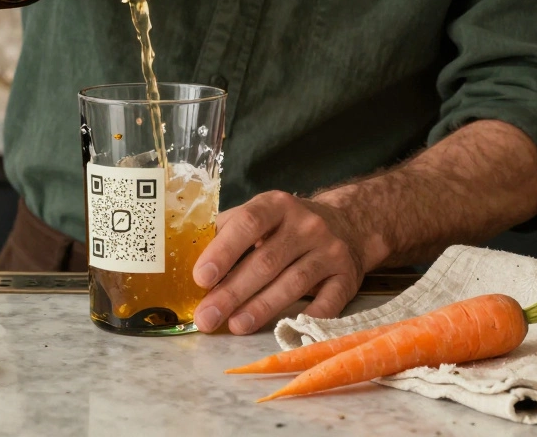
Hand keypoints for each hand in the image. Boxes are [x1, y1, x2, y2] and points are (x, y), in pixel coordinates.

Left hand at [192, 191, 371, 334]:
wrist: (348, 225)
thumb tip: (188, 263)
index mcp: (277, 205)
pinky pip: (328, 303)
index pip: (248, 223)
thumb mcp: (261, 216)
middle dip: (232, 292)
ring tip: (235, 326)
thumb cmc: (287, 226)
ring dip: (261, 308)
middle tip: (207, 317)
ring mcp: (330, 251)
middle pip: (266, 261)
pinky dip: (307, 319)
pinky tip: (284, 331)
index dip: (223, 251)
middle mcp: (307, 225)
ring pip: (293, 283)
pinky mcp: (348, 277)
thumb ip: (228, 233)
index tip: (201, 278)